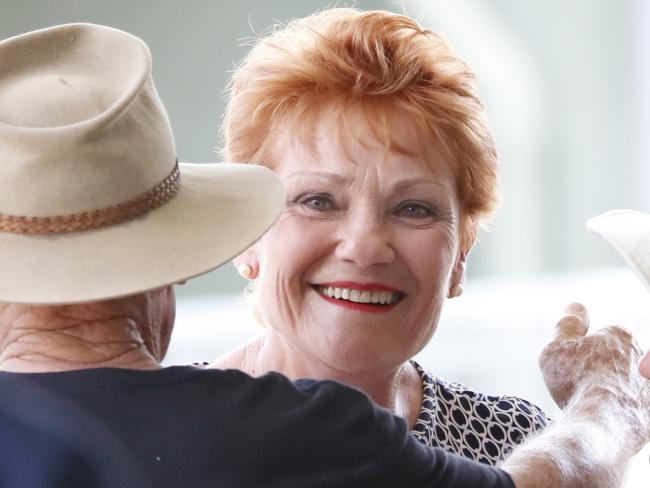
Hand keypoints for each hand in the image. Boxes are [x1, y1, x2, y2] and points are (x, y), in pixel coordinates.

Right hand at [539, 302, 649, 450]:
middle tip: (578, 381)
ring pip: (625, 382)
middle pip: (617, 357)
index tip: (571, 359)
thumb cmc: (577, 382)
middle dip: (600, 365)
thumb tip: (576, 307)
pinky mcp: (649, 413)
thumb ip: (566, 324)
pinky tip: (602, 416)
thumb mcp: (556, 347)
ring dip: (610, 388)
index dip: (585, 345)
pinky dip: (618, 410)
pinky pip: (630, 406)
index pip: (605, 332)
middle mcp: (642, 357)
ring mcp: (648, 387)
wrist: (602, 426)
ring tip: (588, 401)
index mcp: (621, 335)